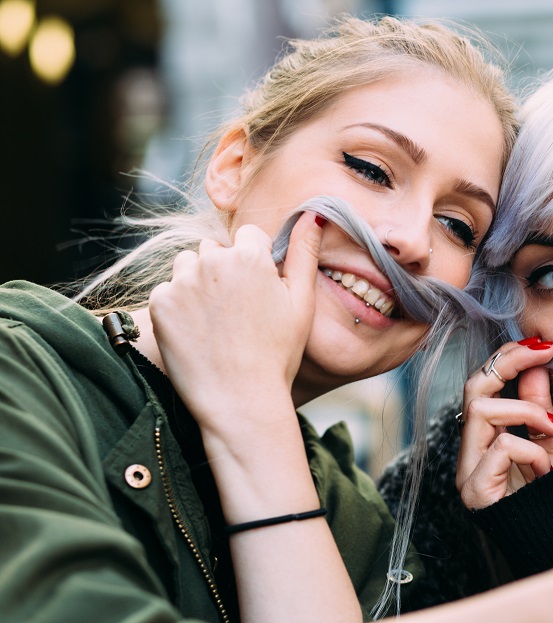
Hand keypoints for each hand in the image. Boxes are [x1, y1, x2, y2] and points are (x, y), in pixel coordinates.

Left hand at [149, 212, 322, 430]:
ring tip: (216, 322)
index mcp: (250, 256)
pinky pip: (167, 291)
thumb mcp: (301, 303)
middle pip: (215, 249)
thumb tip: (314, 213)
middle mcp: (213, 261)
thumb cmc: (278, 354)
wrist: (240, 400)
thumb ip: (304, 253)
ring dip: (198, 283)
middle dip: (224, 270)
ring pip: (188, 266)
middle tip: (237, 311)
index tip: (258, 292)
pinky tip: (197, 332)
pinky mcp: (159, 303)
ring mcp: (182, 281)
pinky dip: (179, 307)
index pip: (248, 236)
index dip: (256, 263)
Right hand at [456, 337, 552, 509]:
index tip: (541, 345)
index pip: (481, 384)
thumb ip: (540, 408)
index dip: (507, 358)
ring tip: (552, 432)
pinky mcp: (474, 492)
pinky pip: (501, 448)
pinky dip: (531, 451)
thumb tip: (536, 365)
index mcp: (484, 439)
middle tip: (544, 353)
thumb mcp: (552, 444)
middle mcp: (469, 453)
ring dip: (526, 414)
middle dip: (508, 363)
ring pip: (482, 410)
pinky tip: (544, 470)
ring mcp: (467, 472)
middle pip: (471, 388)